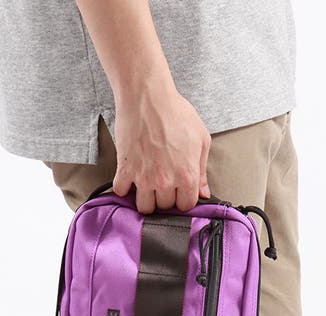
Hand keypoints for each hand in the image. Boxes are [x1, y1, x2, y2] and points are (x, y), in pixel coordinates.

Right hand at [112, 80, 211, 213]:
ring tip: (147, 185)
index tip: (179, 191)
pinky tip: (130, 177)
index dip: (183, 199)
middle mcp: (166, 181)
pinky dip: (124, 187)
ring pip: (144, 207)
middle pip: (165, 207)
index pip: (186, 206)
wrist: (147, 97)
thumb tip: (203, 192)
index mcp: (187, 175)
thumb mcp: (201, 138)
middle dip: (165, 197)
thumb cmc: (175, 112)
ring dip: (146, 198)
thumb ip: (202, 170)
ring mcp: (144, 177)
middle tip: (163, 182)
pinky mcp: (125, 169)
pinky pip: (121, 191)